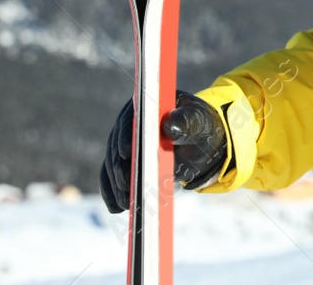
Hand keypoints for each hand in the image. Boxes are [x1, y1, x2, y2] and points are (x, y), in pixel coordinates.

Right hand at [98, 90, 227, 213]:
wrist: (200, 144)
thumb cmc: (200, 128)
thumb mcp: (198, 124)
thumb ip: (185, 122)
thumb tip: (169, 125)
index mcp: (146, 105)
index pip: (131, 119)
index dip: (127, 135)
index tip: (127, 152)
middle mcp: (129, 123)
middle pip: (117, 146)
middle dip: (121, 167)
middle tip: (127, 186)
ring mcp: (123, 144)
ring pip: (112, 165)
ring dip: (117, 185)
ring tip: (127, 203)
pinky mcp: (124, 164)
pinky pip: (112, 178)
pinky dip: (113, 193)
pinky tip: (118, 207)